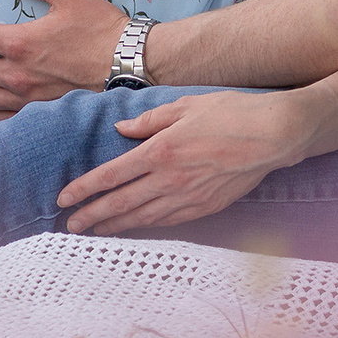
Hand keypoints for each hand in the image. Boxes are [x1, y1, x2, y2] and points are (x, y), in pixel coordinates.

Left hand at [55, 91, 309, 233]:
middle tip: (70, 226)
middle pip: (121, 203)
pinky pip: (168, 220)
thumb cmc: (230, 113)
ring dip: (115, 225)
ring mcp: (188, 196)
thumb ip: (149, 122)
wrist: (273, 135)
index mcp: (160, 151)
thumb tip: (121, 131)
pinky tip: (135, 227)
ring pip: (143, 217)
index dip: (84, 189)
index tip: (64, 199)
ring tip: (94, 232)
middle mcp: (170, 178)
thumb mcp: (184, 106)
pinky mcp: (206, 207)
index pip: (111, 175)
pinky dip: (146, 226)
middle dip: (91, 216)